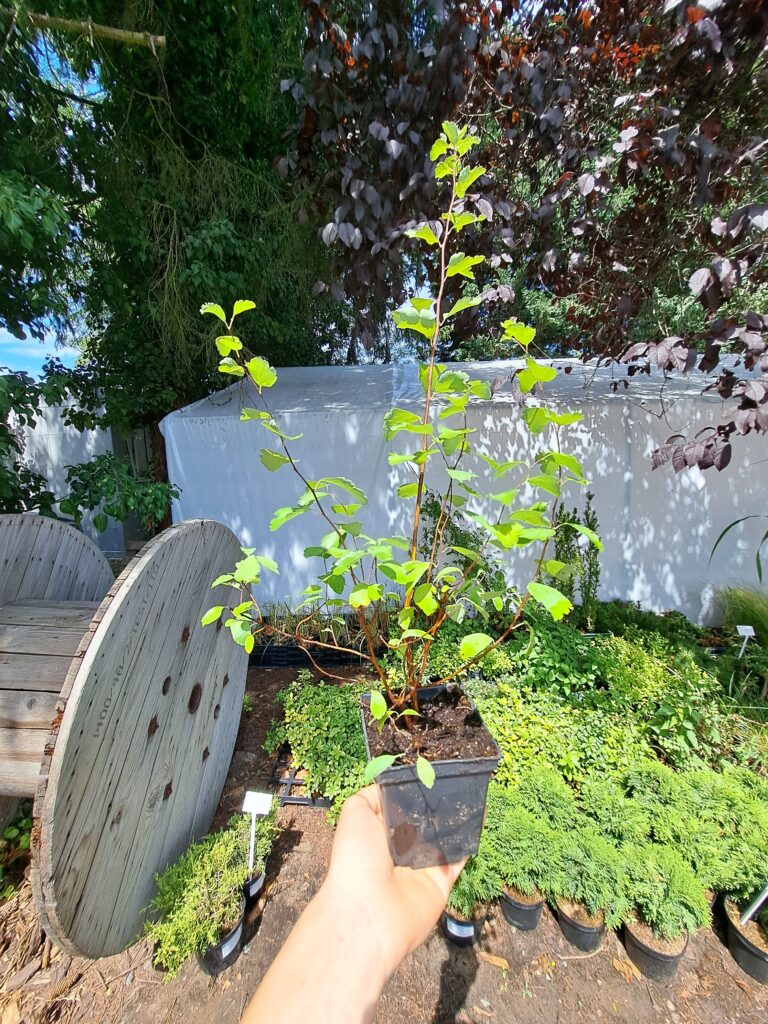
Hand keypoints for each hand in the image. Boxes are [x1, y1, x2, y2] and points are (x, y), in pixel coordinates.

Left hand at [321, 785, 465, 977]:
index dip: (412, 790)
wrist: (369, 912)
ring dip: (456, 817)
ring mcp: (422, 865)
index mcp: (378, 832)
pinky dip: (470, 838)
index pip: (399, 806)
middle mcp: (400, 849)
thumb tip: (390, 782)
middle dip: (435, 802)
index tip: (429, 769)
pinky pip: (459, 857)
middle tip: (453, 777)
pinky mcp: (441, 882)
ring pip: (444, 836)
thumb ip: (372, 795)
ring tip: (470, 790)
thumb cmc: (356, 860)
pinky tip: (478, 815)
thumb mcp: (354, 814)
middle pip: (423, 820)